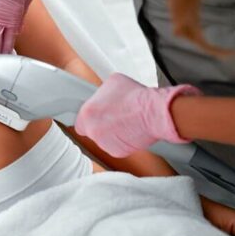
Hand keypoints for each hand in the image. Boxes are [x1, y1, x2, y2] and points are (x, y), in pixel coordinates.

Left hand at [75, 73, 201, 156]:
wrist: (154, 112)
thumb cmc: (136, 96)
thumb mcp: (112, 83)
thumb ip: (101, 93)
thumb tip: (102, 95)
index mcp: (87, 113)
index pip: (79, 120)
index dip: (89, 118)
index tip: (96, 116)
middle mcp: (93, 130)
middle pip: (92, 130)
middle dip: (101, 125)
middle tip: (114, 117)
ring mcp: (104, 143)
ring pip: (105, 140)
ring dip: (112, 134)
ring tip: (126, 122)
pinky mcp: (118, 152)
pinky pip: (117, 147)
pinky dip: (123, 141)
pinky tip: (131, 130)